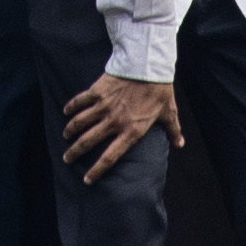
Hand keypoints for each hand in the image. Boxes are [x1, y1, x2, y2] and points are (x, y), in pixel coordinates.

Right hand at [56, 74, 179, 179]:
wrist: (149, 66)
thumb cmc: (160, 91)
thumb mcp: (168, 113)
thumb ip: (173, 130)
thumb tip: (180, 144)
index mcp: (131, 131)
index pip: (110, 157)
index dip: (96, 170)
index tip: (87, 180)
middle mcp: (114, 122)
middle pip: (88, 142)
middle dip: (75, 152)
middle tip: (66, 158)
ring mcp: (104, 106)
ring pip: (80, 122)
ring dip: (70, 131)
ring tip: (65, 137)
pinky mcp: (98, 91)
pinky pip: (80, 101)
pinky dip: (71, 107)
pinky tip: (66, 112)